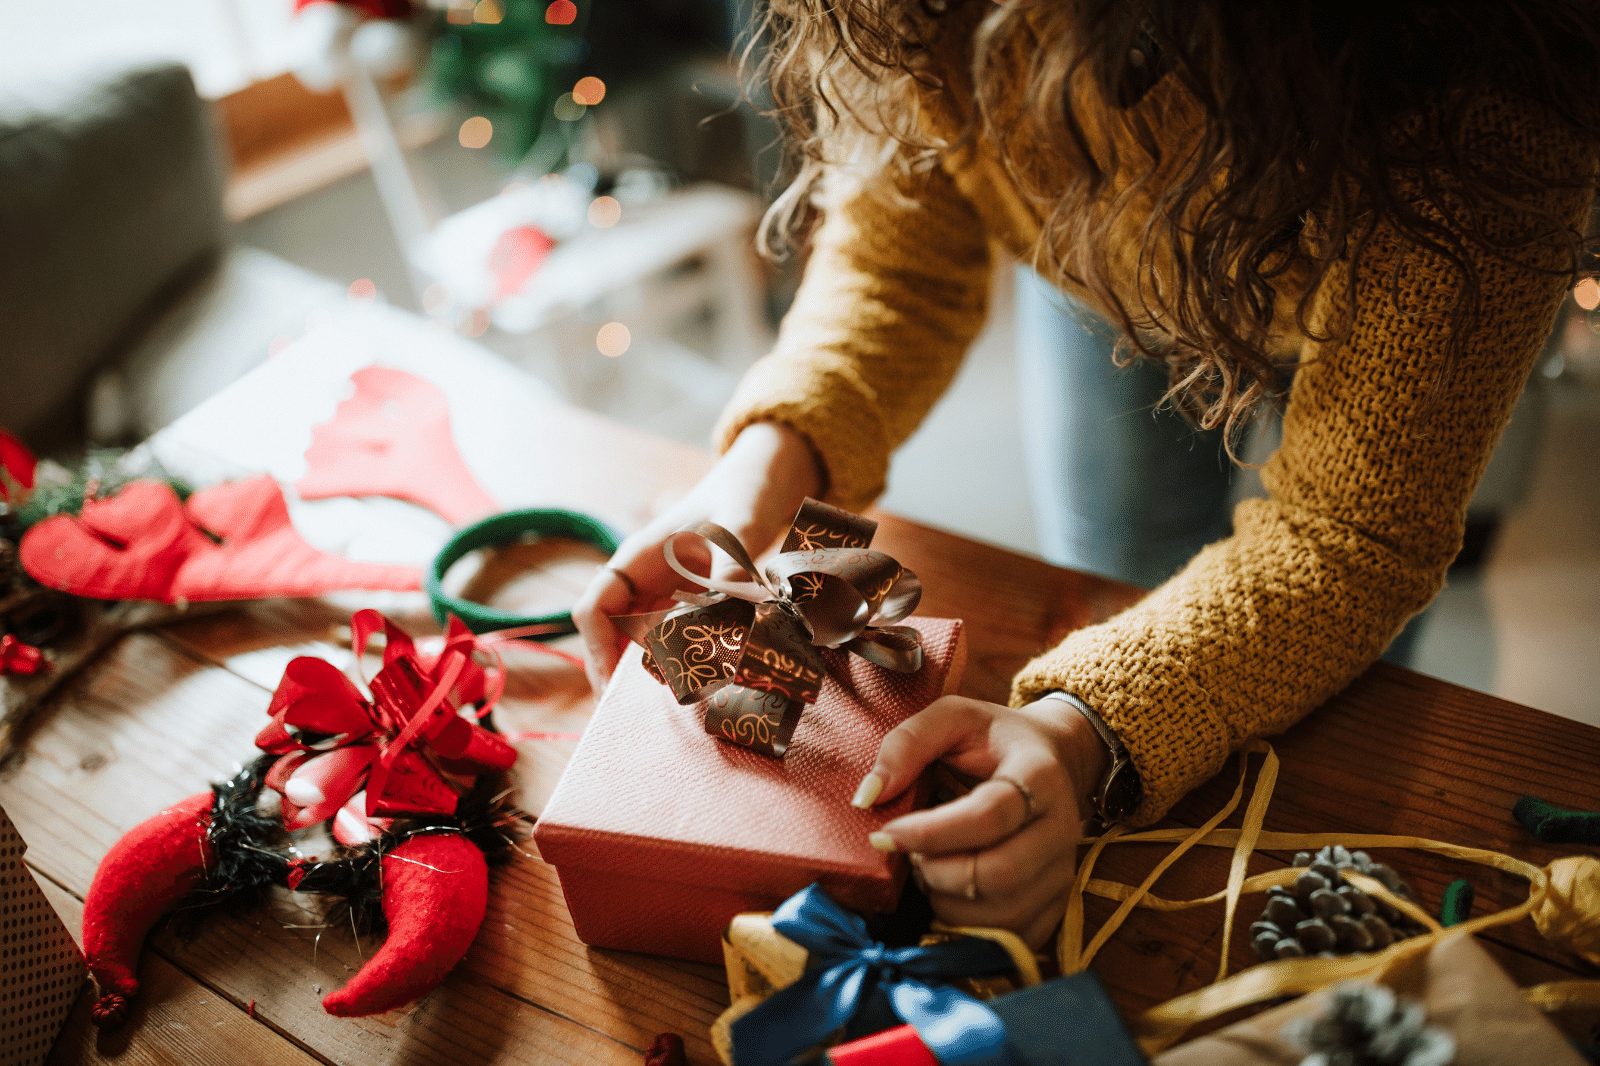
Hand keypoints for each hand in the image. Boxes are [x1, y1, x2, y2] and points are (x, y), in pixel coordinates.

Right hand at [572, 423, 823, 693]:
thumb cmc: (741, 496)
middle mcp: (641, 579)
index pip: (594, 609)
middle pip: (608, 634)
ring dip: (647, 670)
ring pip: (637, 642)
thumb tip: (723, 614)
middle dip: (616, 672)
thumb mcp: (738, 528)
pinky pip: (668, 639)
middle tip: (634, 713)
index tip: (613, 686)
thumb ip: (729, 569)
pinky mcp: (685, 604)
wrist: (758, 485)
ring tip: (669, 698)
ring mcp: (661, 593)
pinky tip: (697, 680)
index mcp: (637, 558)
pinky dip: (675, 661)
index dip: (597, 649)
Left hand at [854, 695, 1109, 948]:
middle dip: (935, 872)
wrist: (1054, 760)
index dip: (930, 833)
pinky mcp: (1056, 905)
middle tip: (907, 852)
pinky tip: (946, 892)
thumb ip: (906, 744)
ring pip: (1000, 915)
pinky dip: (965, 926)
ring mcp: (1062, 872)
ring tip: (927, 867)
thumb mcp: (951, 717)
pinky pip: (1008, 939)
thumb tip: (868, 797)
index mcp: (1039, 775)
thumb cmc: (992, 739)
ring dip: (946, 900)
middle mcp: (1061, 828)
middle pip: (997, 875)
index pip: (988, 817)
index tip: (884, 833)